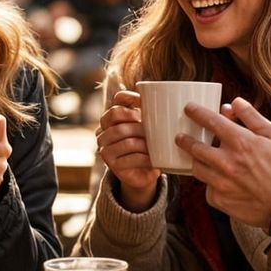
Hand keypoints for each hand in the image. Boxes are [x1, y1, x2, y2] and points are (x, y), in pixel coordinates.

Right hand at [96, 90, 160, 211]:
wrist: (144, 172)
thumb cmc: (147, 145)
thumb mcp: (149, 128)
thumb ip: (151, 114)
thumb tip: (166, 100)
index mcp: (112, 118)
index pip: (117, 99)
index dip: (130, 97)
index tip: (144, 101)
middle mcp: (103, 131)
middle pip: (116, 116)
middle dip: (137, 122)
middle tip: (151, 130)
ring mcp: (105, 148)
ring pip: (126, 139)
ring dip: (144, 143)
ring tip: (155, 146)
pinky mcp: (112, 164)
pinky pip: (130, 158)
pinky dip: (145, 158)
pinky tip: (154, 159)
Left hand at [177, 97, 270, 228]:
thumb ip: (252, 117)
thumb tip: (234, 103)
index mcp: (241, 142)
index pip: (210, 121)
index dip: (196, 113)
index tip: (189, 109)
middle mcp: (226, 162)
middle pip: (195, 147)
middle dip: (185, 139)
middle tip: (181, 136)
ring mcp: (221, 183)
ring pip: (197, 168)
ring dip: (195, 161)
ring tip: (196, 157)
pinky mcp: (220, 201)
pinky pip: (207, 189)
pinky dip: (210, 183)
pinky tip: (216, 181)